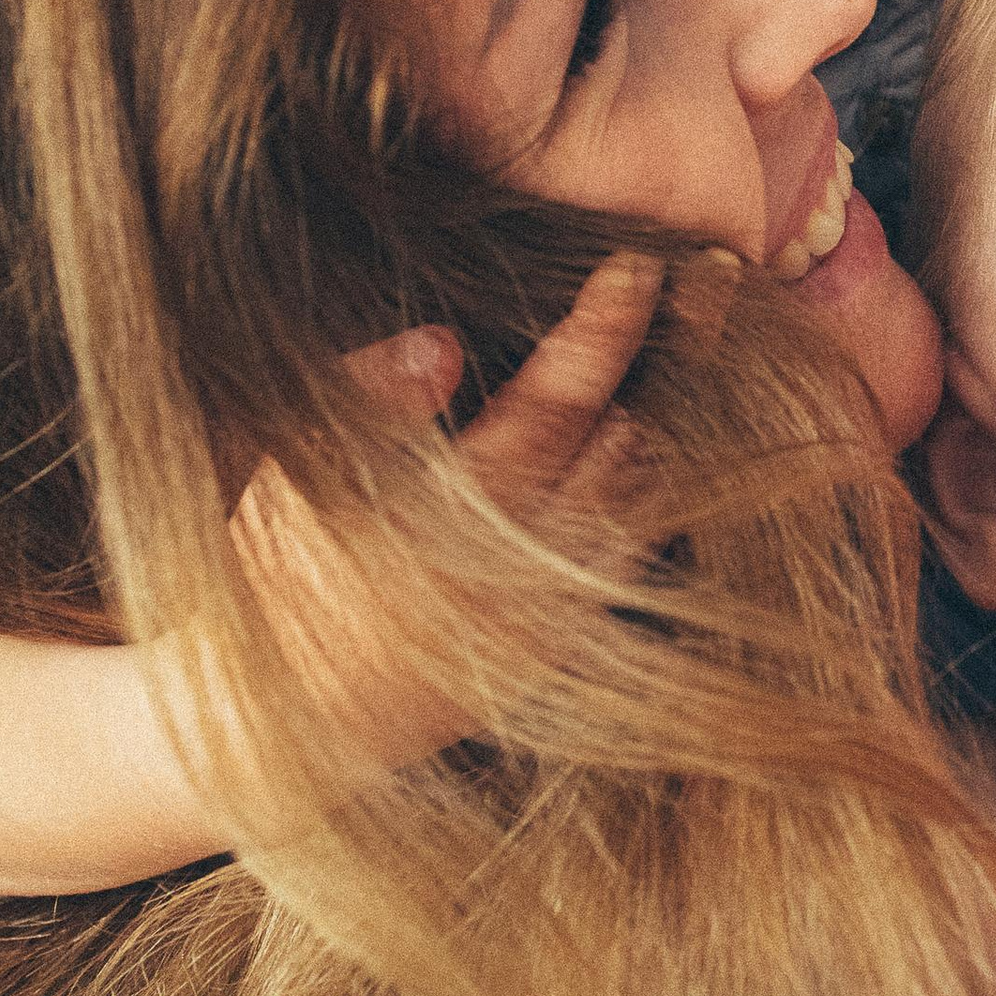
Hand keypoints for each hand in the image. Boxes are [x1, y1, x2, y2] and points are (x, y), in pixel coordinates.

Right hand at [226, 246, 675, 780]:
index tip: (641, 264)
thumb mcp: (288, 489)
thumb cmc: (277, 586)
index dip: (604, 330)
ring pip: (647, 494)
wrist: (294, 732)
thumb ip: (365, 406)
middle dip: (677, 349)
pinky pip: (636, 545)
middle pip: (632, 436)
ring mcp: (561, 610)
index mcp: (458, 519)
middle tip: (718, 268)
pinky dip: (653, 482)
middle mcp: (529, 568)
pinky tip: (659, 425)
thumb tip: (443, 343)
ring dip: (678, 411)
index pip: (555, 404)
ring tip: (704, 328)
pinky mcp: (569, 640)